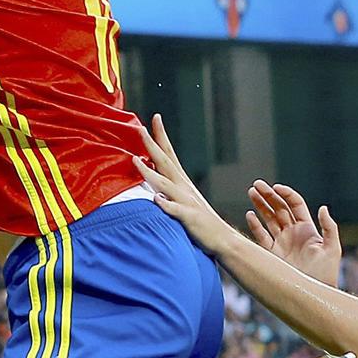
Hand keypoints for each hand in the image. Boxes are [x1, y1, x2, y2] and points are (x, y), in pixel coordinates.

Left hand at [132, 114, 239, 254]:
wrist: (223, 239)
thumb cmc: (199, 222)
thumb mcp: (182, 201)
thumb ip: (168, 190)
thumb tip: (151, 180)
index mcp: (181, 182)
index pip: (169, 153)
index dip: (161, 136)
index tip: (154, 117)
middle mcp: (183, 187)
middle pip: (165, 162)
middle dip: (151, 145)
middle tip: (139, 128)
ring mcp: (186, 201)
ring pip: (165, 184)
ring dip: (149, 172)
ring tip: (134, 161)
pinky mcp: (189, 218)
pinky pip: (175, 210)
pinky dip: (165, 204)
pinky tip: (155, 199)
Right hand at [244, 180, 342, 285]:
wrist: (313, 293)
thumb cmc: (326, 272)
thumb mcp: (332, 248)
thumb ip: (329, 227)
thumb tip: (323, 208)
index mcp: (307, 228)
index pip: (294, 204)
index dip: (285, 194)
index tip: (275, 188)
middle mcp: (293, 232)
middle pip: (279, 208)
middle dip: (268, 195)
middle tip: (257, 184)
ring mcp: (281, 242)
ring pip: (268, 218)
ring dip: (260, 205)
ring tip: (251, 192)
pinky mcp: (271, 253)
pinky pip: (260, 236)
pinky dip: (254, 225)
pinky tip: (249, 215)